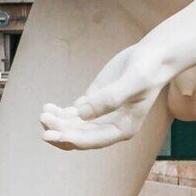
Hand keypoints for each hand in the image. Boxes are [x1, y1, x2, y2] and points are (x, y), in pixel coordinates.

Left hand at [41, 42, 178, 150]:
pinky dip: (60, 113)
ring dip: (57, 123)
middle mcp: (110, 126)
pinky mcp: (93, 102)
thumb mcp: (133, 82)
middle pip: (79, 136)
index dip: (70, 139)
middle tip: (43, 119)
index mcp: (123, 128)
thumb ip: (109, 98)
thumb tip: (82, 115)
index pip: (92, 140)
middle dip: (60, 131)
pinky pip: (73, 114)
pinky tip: (48, 106)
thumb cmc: (148, 68)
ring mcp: (100, 115)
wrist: (152, 55)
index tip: (51, 135)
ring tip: (44, 112)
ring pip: (73, 126)